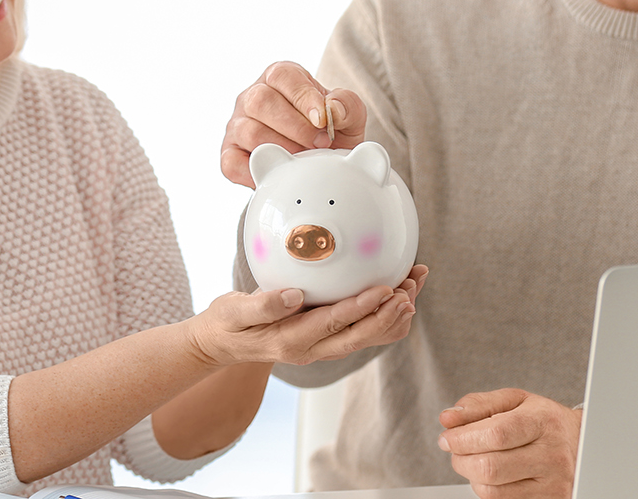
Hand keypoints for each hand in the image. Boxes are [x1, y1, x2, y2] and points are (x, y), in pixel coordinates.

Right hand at [187, 265, 428, 367]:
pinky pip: (362, 333)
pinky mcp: (326, 341)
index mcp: (290, 341)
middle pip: (358, 336)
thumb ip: (261, 304)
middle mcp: (311, 350)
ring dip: (392, 316)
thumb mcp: (233, 311)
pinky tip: (399, 295)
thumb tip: (293, 295)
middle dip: (388, 314)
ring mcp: (321, 348)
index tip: (384, 290)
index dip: (361, 308)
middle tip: (409, 290)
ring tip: (413, 287)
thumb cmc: (227, 323)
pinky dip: (385, 317)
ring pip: (365, 337)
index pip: (332, 323)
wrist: (224, 344)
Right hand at [221, 61, 368, 187]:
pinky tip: (279, 175)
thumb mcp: (349, 116)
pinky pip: (232, 163)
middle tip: (320, 144)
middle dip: (295, 127)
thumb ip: (348, 105)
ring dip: (281, 149)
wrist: (319, 164)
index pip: (282, 76)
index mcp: (279, 77)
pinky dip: (256, 173)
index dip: (303, 97)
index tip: (323, 121)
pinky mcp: (229, 154)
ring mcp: (237, 125)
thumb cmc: (330, 133)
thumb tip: (333, 109)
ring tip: (305, 160)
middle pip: (260, 101)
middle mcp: (252, 96)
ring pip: (248, 132)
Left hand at [437, 388, 582, 498]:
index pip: (496, 434)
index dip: (463, 438)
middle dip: (461, 459)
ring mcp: (553, 485)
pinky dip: (487, 489)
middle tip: (456, 449)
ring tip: (474, 460)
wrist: (581, 443)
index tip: (447, 437)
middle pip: (490, 467)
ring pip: (492, 491)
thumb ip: (478, 405)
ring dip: (471, 476)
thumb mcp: (514, 400)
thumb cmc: (543, 420)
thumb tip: (447, 419)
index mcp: (543, 422)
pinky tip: (492, 474)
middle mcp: (552, 456)